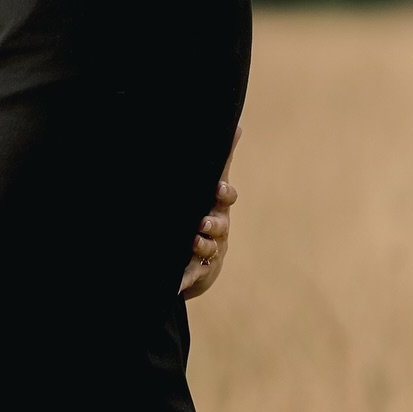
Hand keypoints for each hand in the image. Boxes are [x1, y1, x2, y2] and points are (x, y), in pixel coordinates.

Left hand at [179, 126, 240, 299]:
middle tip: (202, 223)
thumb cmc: (206, 212)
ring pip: (209, 249)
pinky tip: (174, 286)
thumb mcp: (213, 187)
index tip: (216, 188)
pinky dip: (183, 281)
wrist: (200, 256)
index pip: (226, 198)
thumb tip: (238, 125)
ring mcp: (209, 251)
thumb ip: (223, 159)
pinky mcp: (196, 272)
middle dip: (212, 224)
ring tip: (192, 244)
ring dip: (201, 247)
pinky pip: (191, 277)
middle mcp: (217, 229)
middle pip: (219, 225)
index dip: (223, 193)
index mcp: (217, 207)